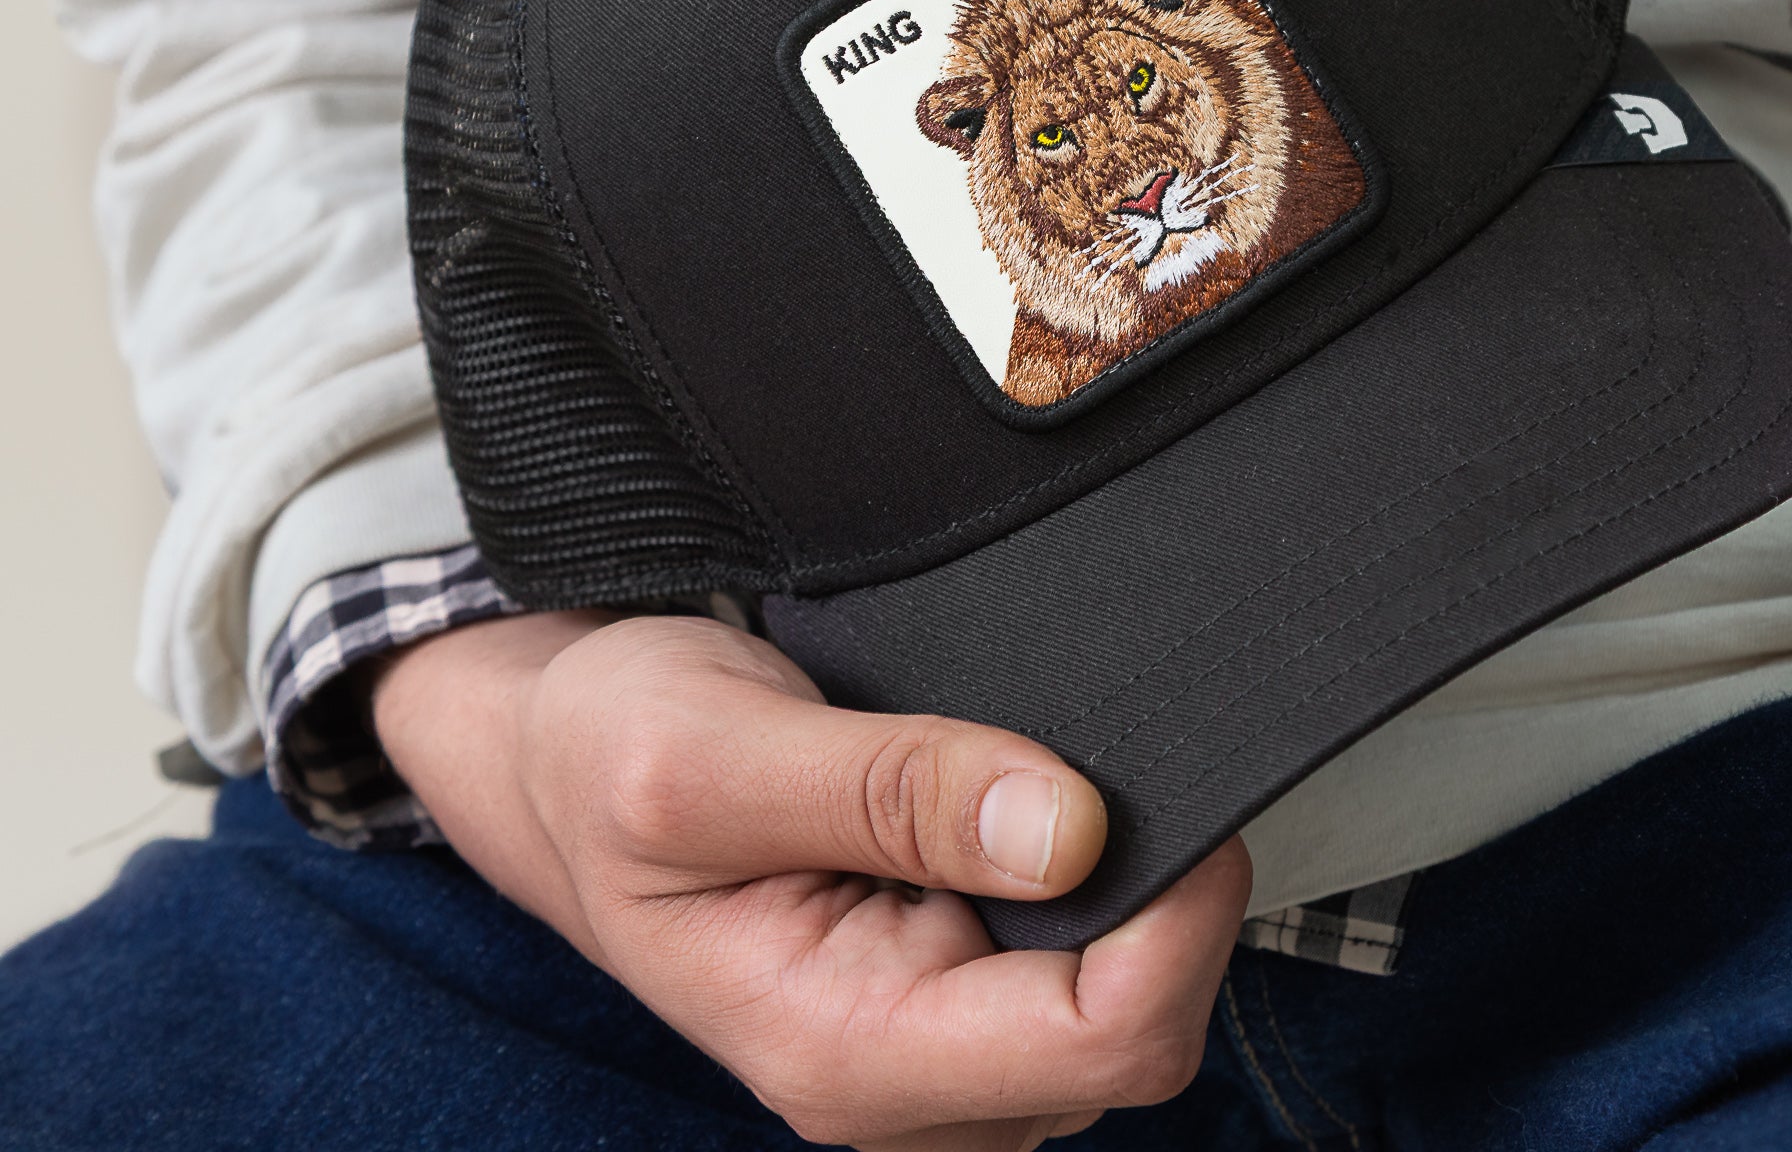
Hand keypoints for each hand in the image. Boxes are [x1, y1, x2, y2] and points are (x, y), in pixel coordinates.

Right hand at [373, 611, 1250, 1150]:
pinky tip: (1050, 798)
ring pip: (1114, 999)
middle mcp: (900, 1075)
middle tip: (1145, 758)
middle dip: (1170, 904)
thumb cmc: (608, 757)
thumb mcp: (714, 753)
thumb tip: (1072, 829)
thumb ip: (890, 793)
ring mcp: (926, 1036)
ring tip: (1079, 767)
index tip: (1196, 798)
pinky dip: (1095, 874)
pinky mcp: (940, 983)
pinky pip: (1071, 956)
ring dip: (1134, 887)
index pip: (1100, 1042)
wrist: (558, 757)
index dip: (1181, 925)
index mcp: (842, 1050)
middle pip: (1130, 1034)